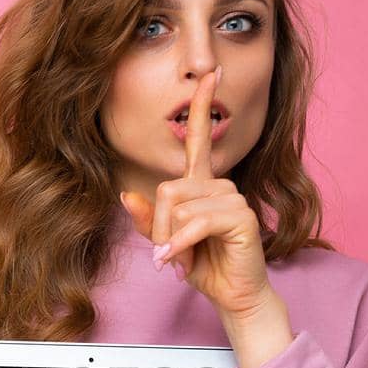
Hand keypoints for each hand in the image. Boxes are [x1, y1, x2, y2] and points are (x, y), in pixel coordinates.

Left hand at [118, 65, 280, 322]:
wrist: (233, 295)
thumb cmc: (204, 266)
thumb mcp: (166, 242)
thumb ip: (146, 220)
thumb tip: (125, 195)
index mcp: (203, 184)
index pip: (200, 138)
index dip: (203, 106)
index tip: (211, 73)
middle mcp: (220, 186)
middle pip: (166, 189)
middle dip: (158, 227)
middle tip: (169, 252)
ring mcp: (233, 199)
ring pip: (177, 207)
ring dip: (170, 240)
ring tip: (183, 258)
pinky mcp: (242, 218)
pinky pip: (194, 224)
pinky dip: (179, 246)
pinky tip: (177, 262)